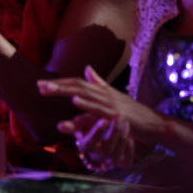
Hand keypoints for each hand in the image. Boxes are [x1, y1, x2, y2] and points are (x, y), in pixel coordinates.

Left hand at [40, 65, 167, 144]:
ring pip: (84, 94)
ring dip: (65, 91)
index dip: (60, 82)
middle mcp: (104, 94)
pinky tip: (74, 101)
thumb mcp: (114, 96)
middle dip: (57, 85)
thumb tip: (87, 68)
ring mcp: (110, 103)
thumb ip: (99, 83)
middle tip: (38, 86)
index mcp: (101, 90)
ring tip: (49, 89)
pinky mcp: (116, 114)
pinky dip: (86, 104)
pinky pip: (98, 108)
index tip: (41, 84)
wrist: (154, 124)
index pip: (77, 83)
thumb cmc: (133, 112)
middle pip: (77, 86)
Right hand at [63, 114, 134, 172]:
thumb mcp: (80, 128)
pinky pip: (128, 154)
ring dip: (123, 134)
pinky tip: (131, 134)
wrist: (100, 149)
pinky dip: (130, 143)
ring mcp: (112, 161)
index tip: (103, 119)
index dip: (97, 131)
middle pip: (108, 145)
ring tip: (125, 121)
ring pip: (119, 148)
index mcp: (87, 148)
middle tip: (119, 115)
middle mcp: (99, 157)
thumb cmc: (89, 132)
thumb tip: (59, 126)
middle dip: (114, 130)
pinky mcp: (123, 163)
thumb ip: (71, 126)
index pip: (91, 142)